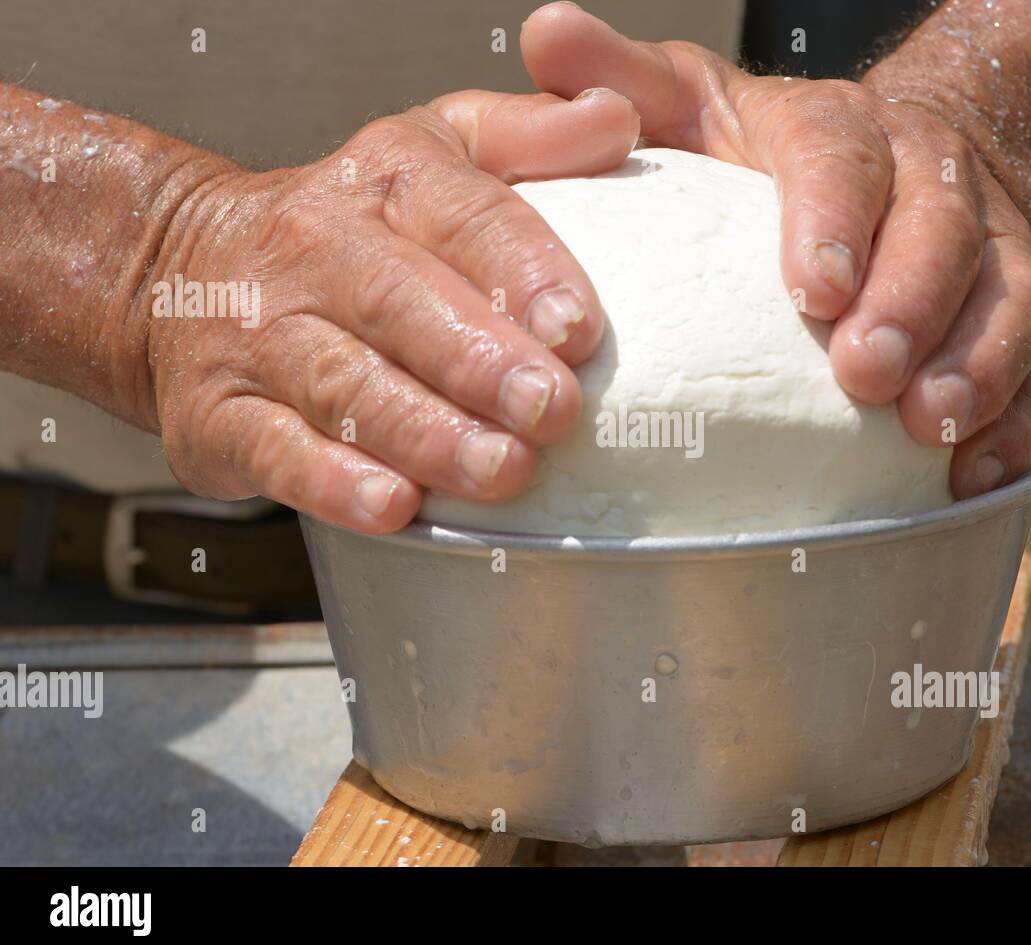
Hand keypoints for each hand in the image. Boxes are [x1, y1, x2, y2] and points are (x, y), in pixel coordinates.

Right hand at [142, 88, 638, 531]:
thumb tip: (618, 119)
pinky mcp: (219, 413)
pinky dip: (331, 482)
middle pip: (401, 301)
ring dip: (426, 431)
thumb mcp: (436, 150)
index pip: (463, 214)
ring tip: (500, 470)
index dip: (523, 269)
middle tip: (552, 409)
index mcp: (388, 180)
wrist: (179, 268)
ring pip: (344, 383)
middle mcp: (318, 250)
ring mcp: (261, 335)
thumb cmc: (349, 225)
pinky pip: (275, 448)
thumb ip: (529, 136)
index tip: (579, 328)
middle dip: (480, 359)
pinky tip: (392, 506)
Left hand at [521, 3, 1030, 497]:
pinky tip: (981, 472)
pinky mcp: (1011, 314)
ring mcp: (985, 250)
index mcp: (840, 132)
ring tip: (931, 430)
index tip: (815, 290)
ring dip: (978, 365)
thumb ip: (623, 82)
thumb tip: (543, 36)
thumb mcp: (690, 105)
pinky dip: (1022, 419)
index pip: (843, 158)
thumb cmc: (766, 160)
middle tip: (868, 376)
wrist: (895, 171)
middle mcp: (928, 182)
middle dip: (912, 304)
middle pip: (942, 231)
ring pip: (1010, 296)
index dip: (836, 220)